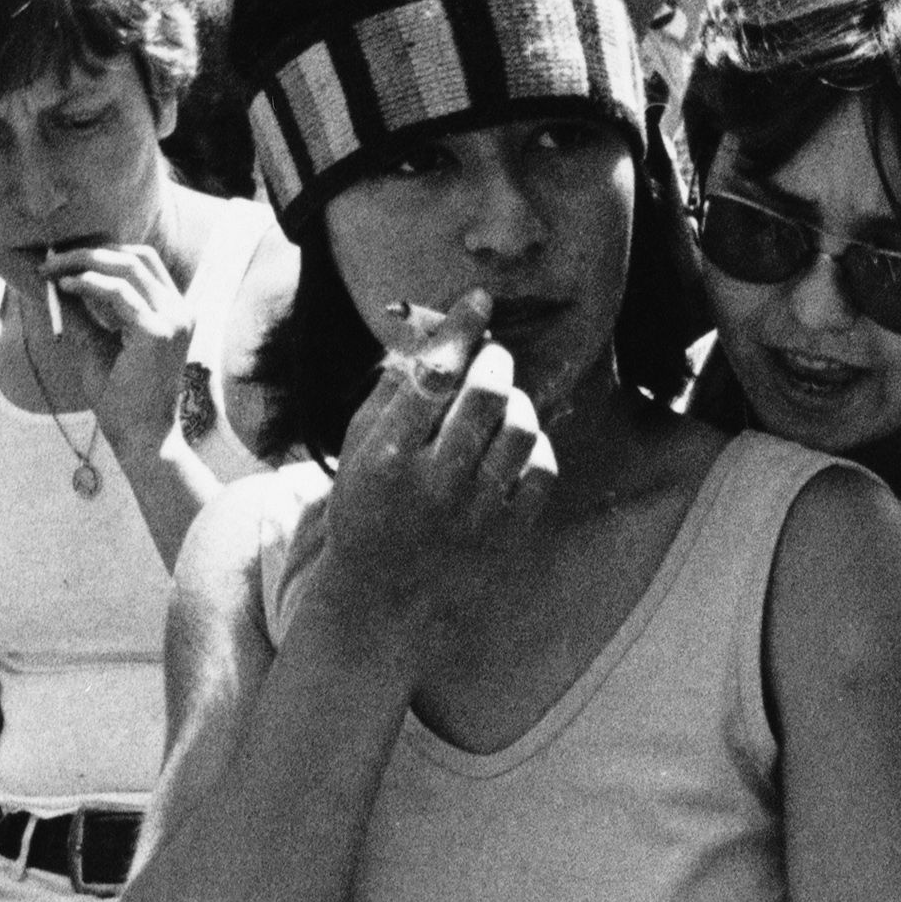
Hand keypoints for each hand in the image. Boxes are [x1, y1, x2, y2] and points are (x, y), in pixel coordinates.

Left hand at [32, 238, 204, 467]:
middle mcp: (180, 311)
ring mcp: (173, 319)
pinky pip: (119, 292)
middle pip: (137, 256)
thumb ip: (84, 313)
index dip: (103, 253)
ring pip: (127, 266)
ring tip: (52, 270)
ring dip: (84, 262)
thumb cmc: (122, 400)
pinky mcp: (158, 332)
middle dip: (90, 251)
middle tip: (52, 258)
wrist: (141, 438)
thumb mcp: (98, 346)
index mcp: (173, 312)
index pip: (142, 263)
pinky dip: (88, 283)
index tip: (64, 258)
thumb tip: (57, 280)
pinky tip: (64, 286)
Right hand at [318, 295, 555, 648]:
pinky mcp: (508, 535)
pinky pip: (543, 469)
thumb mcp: (357, 449)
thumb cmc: (366, 510)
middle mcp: (432, 483)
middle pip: (488, 393)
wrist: (383, 601)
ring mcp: (475, 512)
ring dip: (519, 401)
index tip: (479, 300)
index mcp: (386, 455)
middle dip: (496, 361)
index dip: (461, 329)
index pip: (432, 374)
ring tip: (503, 404)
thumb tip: (431, 330)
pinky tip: (514, 448)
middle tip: (491, 359)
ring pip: (523, 427)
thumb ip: (391, 389)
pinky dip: (535, 448)